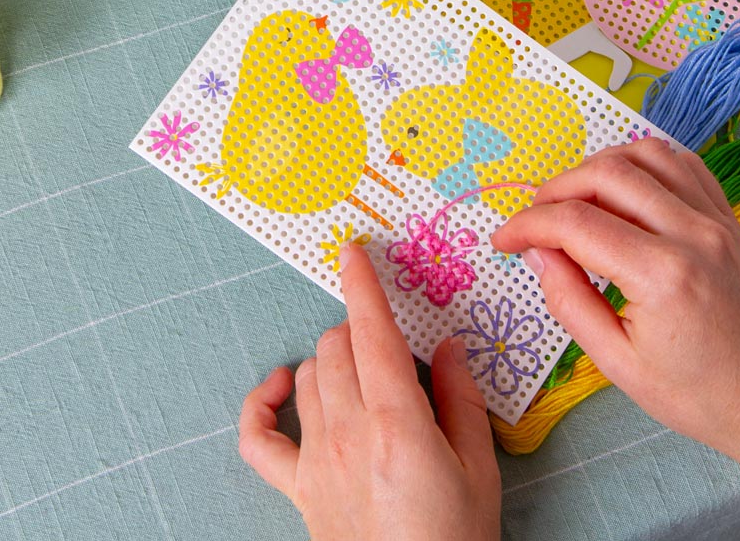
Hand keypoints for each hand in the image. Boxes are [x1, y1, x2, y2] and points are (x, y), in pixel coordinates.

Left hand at [239, 245, 500, 540]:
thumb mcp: (480, 470)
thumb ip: (462, 398)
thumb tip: (446, 345)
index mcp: (397, 424)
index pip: (371, 332)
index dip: (360, 284)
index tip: (352, 250)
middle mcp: (347, 433)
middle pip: (336, 345)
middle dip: (361, 328)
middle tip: (392, 345)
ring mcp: (315, 461)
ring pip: (308, 373)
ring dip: (331, 357)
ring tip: (364, 372)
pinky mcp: (297, 488)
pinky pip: (259, 436)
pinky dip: (263, 402)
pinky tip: (282, 386)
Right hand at [491, 139, 739, 472]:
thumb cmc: (697, 395)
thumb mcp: (618, 364)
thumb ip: (569, 302)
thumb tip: (537, 253)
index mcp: (661, 276)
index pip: (575, 223)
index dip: (527, 225)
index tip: (504, 240)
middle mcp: (691, 234)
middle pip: (606, 174)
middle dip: (556, 189)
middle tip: (534, 219)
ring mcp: (715, 220)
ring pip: (645, 154)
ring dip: (598, 166)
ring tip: (576, 199)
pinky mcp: (728, 218)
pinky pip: (682, 163)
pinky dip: (644, 162)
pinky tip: (624, 188)